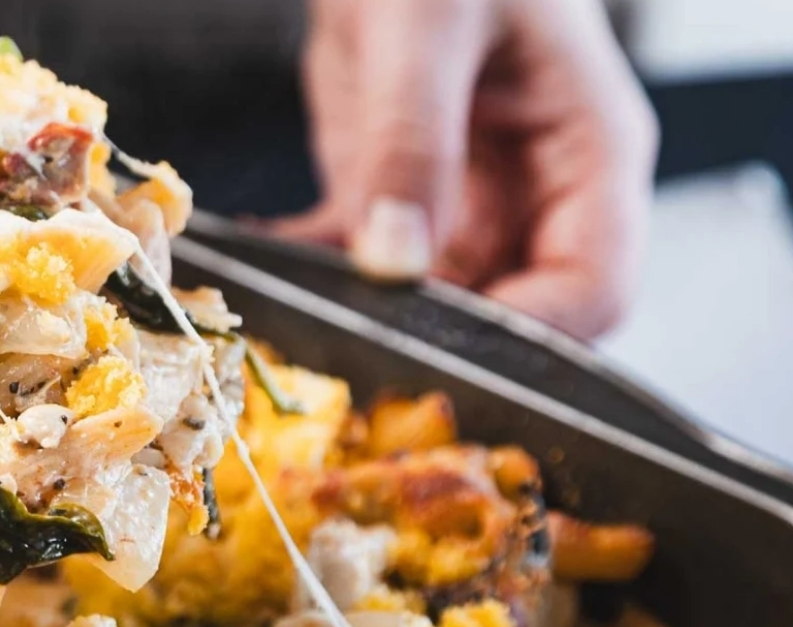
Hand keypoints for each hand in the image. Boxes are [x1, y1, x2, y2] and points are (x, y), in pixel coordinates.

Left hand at [273, 0, 657, 339]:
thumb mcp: (429, 25)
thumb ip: (412, 140)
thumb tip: (394, 260)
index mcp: (589, 154)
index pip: (593, 288)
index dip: (529, 337)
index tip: (442, 351)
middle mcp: (536, 194)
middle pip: (511, 317)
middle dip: (437, 348)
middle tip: (351, 358)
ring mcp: (465, 202)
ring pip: (433, 307)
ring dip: (367, 323)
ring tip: (299, 321)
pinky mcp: (396, 199)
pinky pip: (366, 267)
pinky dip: (318, 279)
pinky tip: (270, 270)